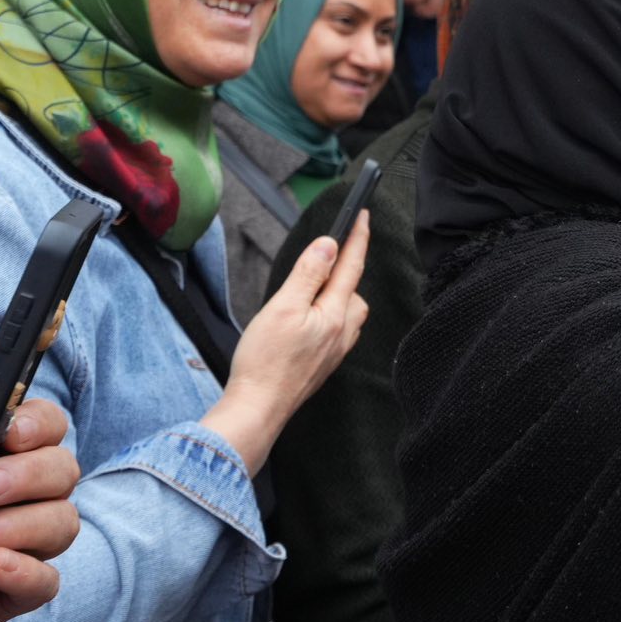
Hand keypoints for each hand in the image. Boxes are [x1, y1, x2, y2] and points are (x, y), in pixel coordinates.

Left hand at [0, 382, 78, 621]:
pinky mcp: (18, 588)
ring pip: (64, 522)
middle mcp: (23, 494)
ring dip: (21, 527)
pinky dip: (26, 573)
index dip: (40, 425)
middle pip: (65, 470)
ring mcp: (26, 542)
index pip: (48, 425)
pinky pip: (48, 580)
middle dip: (28, 478)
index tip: (14, 435)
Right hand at [202, 213, 371, 474]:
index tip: (363, 213)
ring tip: (317, 283)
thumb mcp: (283, 307)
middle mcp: (343, 332)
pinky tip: (310, 318)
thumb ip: (309, 274)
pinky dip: (328, 314)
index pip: (352, 266)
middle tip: (335, 247)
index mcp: (337, 314)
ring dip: (337, 292)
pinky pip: (335, 329)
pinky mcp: (323, 362)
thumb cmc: (266, 361)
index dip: (357, 237)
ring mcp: (335, 350)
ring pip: (346, 311)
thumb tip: (330, 245)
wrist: (258, 408)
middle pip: (353, 289)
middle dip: (348, 267)